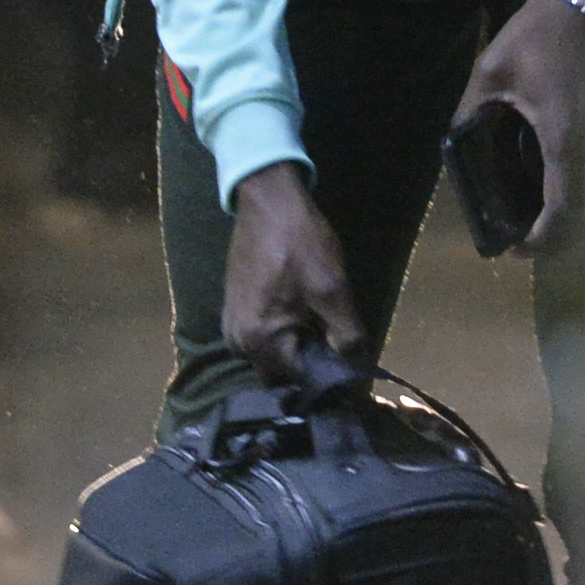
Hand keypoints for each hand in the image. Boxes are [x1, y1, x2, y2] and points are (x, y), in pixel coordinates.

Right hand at [221, 161, 365, 382]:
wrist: (269, 200)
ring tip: (317, 325)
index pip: (300, 383)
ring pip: (270, 357)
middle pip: (281, 375)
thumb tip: (353, 369)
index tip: (346, 362)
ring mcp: (231, 324)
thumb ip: (347, 337)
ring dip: (294, 349)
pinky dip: (280, 334)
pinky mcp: (233, 309)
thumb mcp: (333, 289)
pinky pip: (260, 338)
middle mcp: (238, 341)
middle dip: (308, 365)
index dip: (328, 377)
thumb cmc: (300, 244)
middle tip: (332, 340)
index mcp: (259, 342)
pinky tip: (299, 312)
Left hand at [453, 0, 584, 248]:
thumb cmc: (536, 37)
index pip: (562, 207)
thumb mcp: (490, 71)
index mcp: (562, 137)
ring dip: (567, 216)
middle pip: (584, 211)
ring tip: (531, 220)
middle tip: (520, 240)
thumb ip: (471, 109)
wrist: (581, 3)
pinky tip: (548, 185)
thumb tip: (456, 142)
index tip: (518, 249)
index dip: (544, 238)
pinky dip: (575, 191)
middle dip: (555, 235)